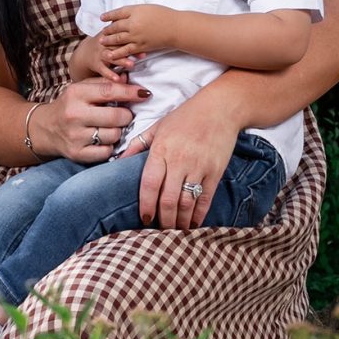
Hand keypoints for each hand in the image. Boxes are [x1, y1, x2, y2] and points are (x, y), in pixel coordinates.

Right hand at [42, 75, 146, 163]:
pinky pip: (107, 152)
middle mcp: (74, 114)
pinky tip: (102, 140)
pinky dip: (109, 146)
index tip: (144, 93)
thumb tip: (128, 78)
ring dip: (118, 132)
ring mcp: (75, 136)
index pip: (109, 91)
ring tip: (109, 127)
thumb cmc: (70, 106)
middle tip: (124, 115)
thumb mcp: (81, 89)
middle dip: (126, 115)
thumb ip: (104, 84)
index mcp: (76, 94)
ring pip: (114, 135)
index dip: (130, 92)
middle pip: (117, 116)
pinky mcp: (77, 153)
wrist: (46, 129)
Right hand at [70, 33, 137, 83]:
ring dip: (121, 61)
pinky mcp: (96, 64)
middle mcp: (104, 43)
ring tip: (131, 65)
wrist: (85, 53)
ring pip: (111, 56)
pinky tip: (117, 79)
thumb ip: (124, 32)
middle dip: (130, 50)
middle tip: (142, 55)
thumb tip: (143, 27)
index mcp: (110, 34)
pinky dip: (110, 74)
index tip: (145, 41)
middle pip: (118, 45)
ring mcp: (100, 54)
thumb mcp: (113, 35)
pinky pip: (103, 70)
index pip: (122, 35)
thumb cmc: (105, 44)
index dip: (133, 38)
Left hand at [99, 5, 175, 59]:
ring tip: (102, 42)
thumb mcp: (146, 8)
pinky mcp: (140, 46)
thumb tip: (122, 15)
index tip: (102, 17)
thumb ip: (133, 11)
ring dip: (108, 40)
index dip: (108, 15)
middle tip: (101, 32)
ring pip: (118, 39)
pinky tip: (110, 54)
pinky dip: (117, 53)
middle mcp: (133, 23)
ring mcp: (136, 36)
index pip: (117, 13)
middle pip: (115, 26)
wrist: (175, 28)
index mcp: (134, 11)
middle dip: (107, 30)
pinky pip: (126, 50)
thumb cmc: (163, 15)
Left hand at [124, 90, 238, 228]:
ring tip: (175, 231)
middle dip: (163, 220)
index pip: (150, 183)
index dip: (146, 205)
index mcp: (162, 149)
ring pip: (187, 203)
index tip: (144, 218)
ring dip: (180, 221)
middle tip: (160, 230)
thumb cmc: (186, 116)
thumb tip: (117, 161)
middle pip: (168, 199)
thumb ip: (137, 145)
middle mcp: (180, 160)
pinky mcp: (216, 172)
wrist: (221, 108)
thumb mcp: (158, 126)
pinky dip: (199, 215)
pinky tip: (193, 223)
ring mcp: (199, 167)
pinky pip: (205, 199)